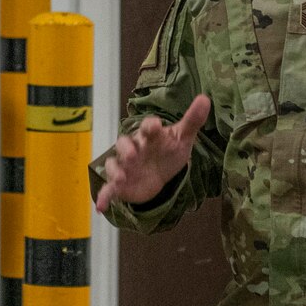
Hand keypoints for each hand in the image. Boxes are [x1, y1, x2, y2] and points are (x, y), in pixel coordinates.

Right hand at [93, 96, 212, 213]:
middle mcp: (133, 148)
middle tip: (132, 156)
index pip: (148, 127)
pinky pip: (108, 189)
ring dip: (115, 171)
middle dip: (126, 149)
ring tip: (121, 178)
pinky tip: (100, 206)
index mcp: (149, 136)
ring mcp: (124, 166)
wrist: (159, 173)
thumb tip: (204, 98)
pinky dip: (103, 196)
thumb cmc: (168, 151)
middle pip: (123, 144)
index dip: (151, 126)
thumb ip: (192, 120)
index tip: (155, 125)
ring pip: (113, 165)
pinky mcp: (120, 184)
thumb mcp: (182, 138)